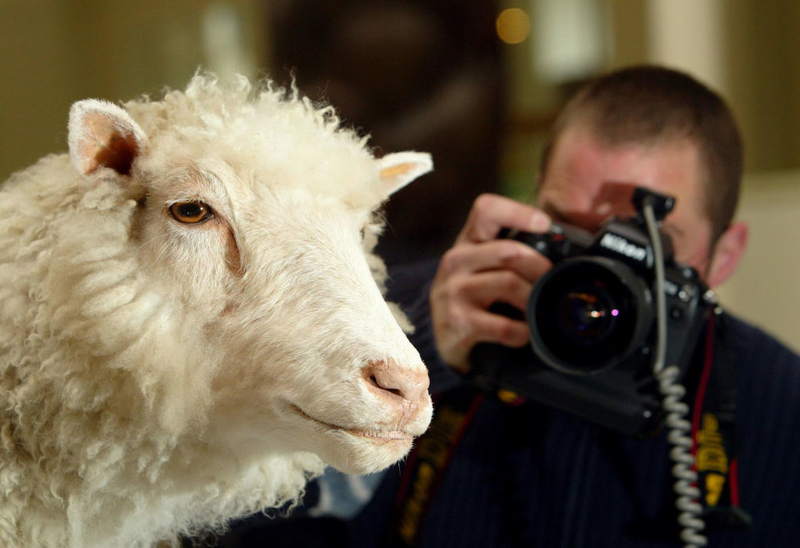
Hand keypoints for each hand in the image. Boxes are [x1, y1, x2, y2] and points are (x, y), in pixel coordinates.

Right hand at [430, 194, 552, 371]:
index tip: (544, 225)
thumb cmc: (473, 296)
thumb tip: (564, 250)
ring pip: (509, 283)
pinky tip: (525, 333)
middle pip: (509, 251)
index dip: (518, 212)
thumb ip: (511, 253)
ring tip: (539, 308)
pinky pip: (504, 325)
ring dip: (533, 299)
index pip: (486, 210)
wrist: (439, 337)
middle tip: (551, 280)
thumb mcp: (483, 267)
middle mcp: (456, 261)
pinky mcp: (457, 322)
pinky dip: (523, 331)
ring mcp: (453, 291)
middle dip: (540, 266)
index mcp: (467, 242)